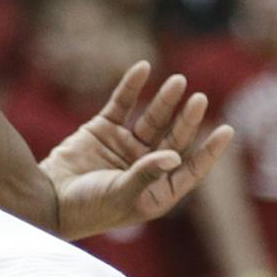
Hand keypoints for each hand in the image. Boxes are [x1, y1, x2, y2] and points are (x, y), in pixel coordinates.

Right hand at [41, 62, 234, 240]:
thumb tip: (175, 155)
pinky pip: (122, 103)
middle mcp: (146, 167)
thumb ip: (148, 174)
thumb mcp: (123, 195)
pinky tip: (143, 68)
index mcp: (157, 191)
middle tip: (200, 99)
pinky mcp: (104, 129)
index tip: (227, 130)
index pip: (190, 169)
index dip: (209, 151)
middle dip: (187, 119)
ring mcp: (125, 147)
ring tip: (179, 81)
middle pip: (173, 138)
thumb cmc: (90, 208)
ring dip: (165, 101)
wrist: (49, 199)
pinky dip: (132, 86)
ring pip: (151, 119)